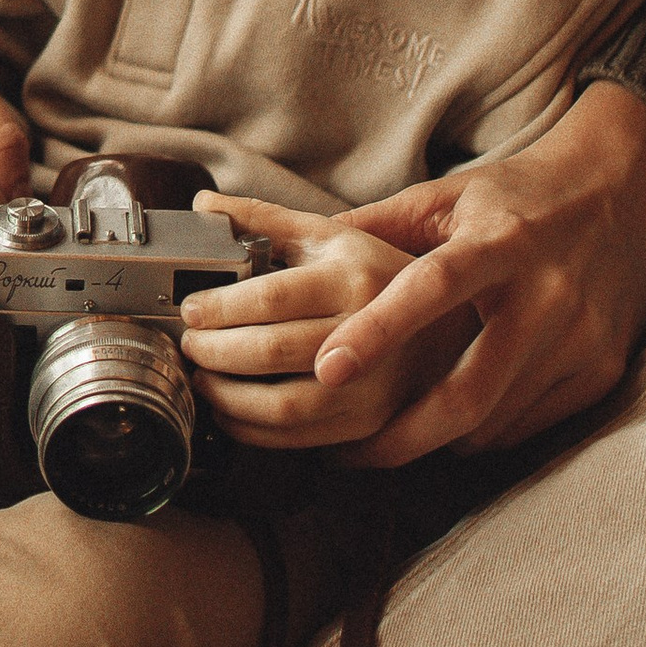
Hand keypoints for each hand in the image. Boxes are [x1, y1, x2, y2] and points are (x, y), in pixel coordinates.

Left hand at [177, 194, 470, 449]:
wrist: (456, 320)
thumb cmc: (383, 272)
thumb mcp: (332, 235)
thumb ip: (265, 220)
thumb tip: (203, 208)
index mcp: (355, 278)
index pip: (271, 298)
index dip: (220, 308)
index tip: (190, 311)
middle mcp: (370, 333)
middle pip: (272, 352)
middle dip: (215, 353)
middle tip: (189, 346)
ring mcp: (376, 384)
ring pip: (286, 406)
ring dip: (230, 400)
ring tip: (204, 380)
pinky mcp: (375, 423)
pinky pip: (305, 439)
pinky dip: (257, 432)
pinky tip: (234, 413)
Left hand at [308, 82, 645, 466]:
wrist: (626, 193)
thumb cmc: (520, 196)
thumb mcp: (449, 195)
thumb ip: (377, 225)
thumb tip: (295, 244)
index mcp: (499, 242)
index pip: (431, 287)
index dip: (378, 330)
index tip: (326, 367)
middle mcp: (546, 294)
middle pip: (468, 391)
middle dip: (402, 436)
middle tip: (349, 454)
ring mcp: (580, 339)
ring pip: (494, 421)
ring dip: (435, 440)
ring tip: (389, 439)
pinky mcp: (602, 371)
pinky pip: (527, 427)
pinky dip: (482, 435)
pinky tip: (451, 427)